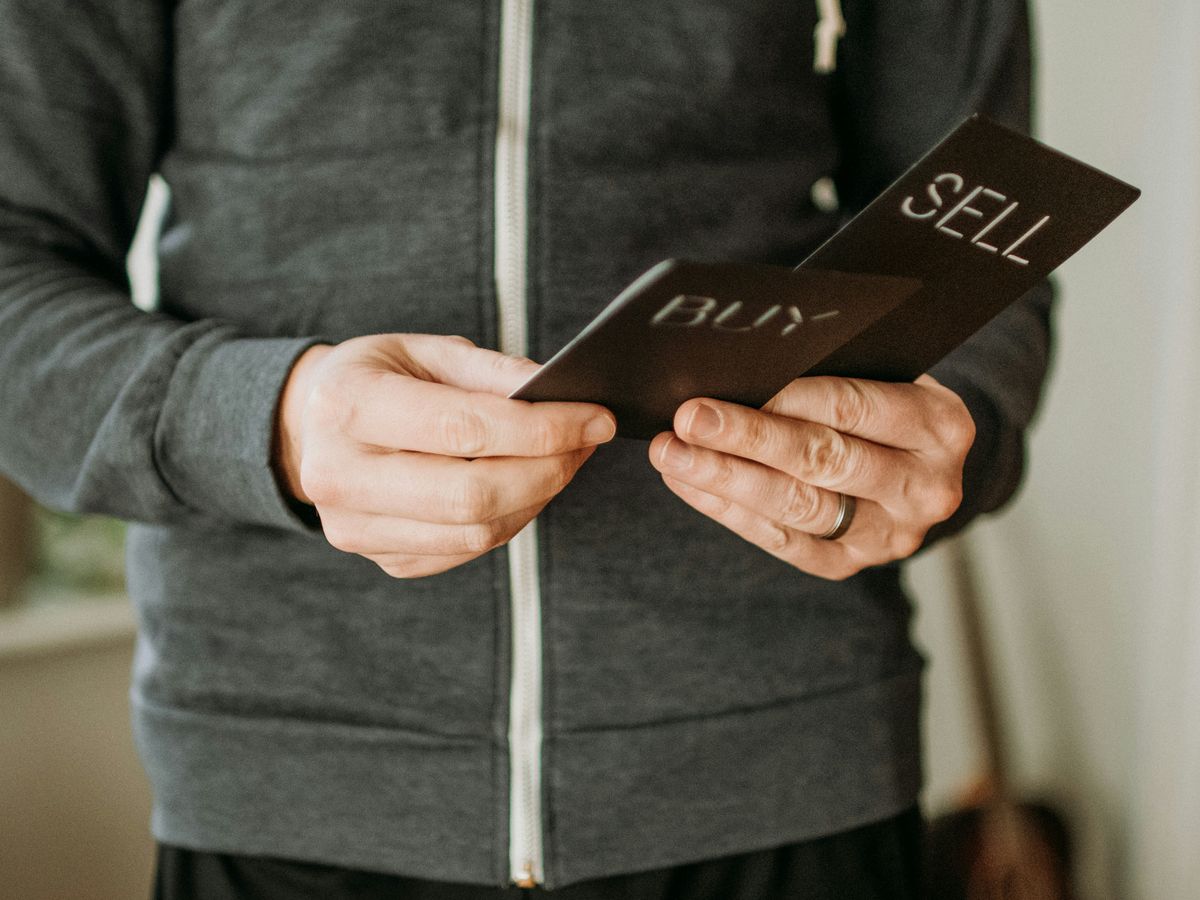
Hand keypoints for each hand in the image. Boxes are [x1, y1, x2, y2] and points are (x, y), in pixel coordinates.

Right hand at [276, 334, 615, 577]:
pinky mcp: (379, 558)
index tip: (597, 418)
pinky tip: (524, 485)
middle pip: (473, 495)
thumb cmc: (378, 378)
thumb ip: (493, 372)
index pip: (465, 428)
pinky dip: (512, 519)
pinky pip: (467, 550)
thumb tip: (561, 395)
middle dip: (549, 470)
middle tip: (586, 442)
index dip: (544, 428)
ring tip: (563, 458)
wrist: (310, 426)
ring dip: (538, 497)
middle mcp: (339, 475)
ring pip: (477, 532)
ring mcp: (353, 529)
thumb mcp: (426, 350)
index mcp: (347, 405)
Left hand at [648, 375, 974, 579]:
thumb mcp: (883, 372)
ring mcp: (891, 535)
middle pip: (822, 461)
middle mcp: (926, 487)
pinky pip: (782, 541)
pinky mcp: (852, 564)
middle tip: (687, 420)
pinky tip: (688, 482)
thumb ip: (832, 368)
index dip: (787, 399)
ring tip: (672, 454)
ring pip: (797, 507)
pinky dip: (728, 510)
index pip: (854, 408)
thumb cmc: (884, 398)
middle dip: (746, 439)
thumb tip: (740, 361)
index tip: (731, 385)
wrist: (916, 462)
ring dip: (725, 478)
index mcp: (940, 426)